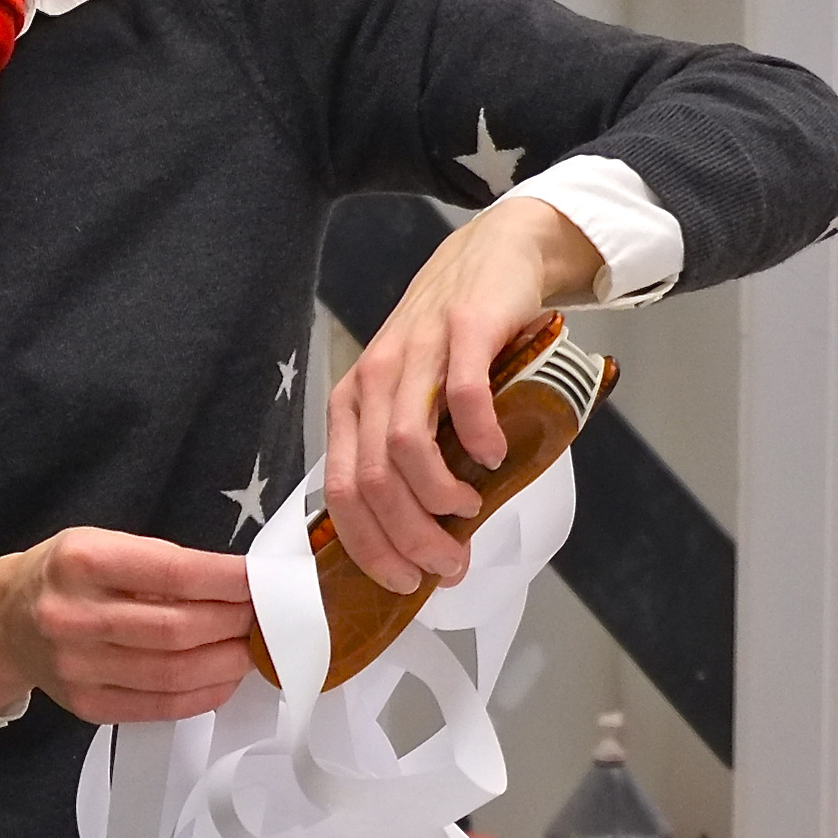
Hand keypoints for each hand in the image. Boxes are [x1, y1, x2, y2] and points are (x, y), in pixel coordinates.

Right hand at [0, 528, 255, 731]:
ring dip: (227, 662)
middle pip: (178, 629)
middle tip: (264, 617)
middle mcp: (72, 616)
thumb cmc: (65, 576)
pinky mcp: (86, 705)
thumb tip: (237, 586)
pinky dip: (203, 694)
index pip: (173, 573)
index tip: (262, 581)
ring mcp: (76, 667)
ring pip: (174, 673)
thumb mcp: (102, 543)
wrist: (5, 621)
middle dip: (235, 624)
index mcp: (80, 562)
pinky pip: (160, 706)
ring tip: (250, 648)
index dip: (228, 581)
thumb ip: (163, 562)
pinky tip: (223, 677)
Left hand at [325, 195, 604, 594]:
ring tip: (470, 512)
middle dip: (409, 538)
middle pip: (372, 482)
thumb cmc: (456, 343)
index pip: (342, 493)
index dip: (370, 548)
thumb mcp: (417, 399)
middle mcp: (372, 380)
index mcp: (352, 405)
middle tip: (449, 564)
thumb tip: (428, 539)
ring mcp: (416, 352)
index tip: (405, 584)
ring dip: (439, 499)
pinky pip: (462, 397)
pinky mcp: (463, 329)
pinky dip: (479, 439)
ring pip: (405, 448)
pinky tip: (494, 457)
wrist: (495, 254)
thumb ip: (413, 457)